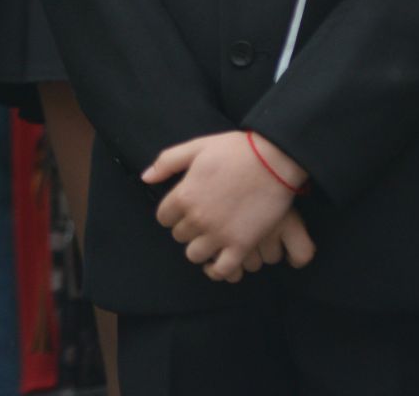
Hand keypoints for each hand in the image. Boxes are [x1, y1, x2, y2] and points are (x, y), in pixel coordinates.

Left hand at [143, 131, 308, 281]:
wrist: (273, 160)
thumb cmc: (235, 151)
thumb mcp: (196, 148)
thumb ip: (167, 162)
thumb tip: (146, 177)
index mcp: (183, 195)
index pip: (164, 218)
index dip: (173, 213)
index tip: (184, 208)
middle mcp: (197, 218)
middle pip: (179, 236)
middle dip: (188, 228)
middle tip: (202, 219)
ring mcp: (219, 234)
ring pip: (195, 254)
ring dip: (200, 248)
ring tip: (211, 238)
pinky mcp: (241, 245)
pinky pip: (222, 269)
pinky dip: (217, 269)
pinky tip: (219, 261)